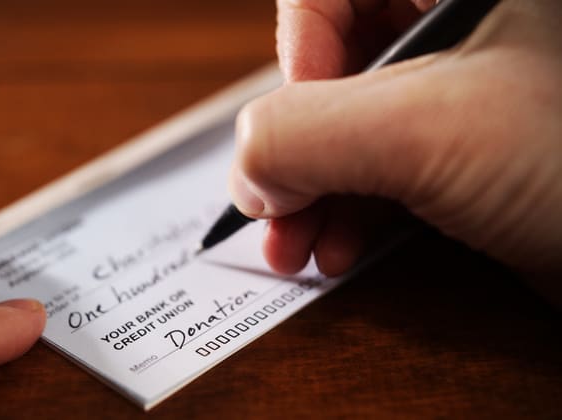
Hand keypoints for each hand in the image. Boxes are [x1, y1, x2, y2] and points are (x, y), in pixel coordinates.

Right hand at [230, 1, 560, 287]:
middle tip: (273, 207)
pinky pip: (378, 168)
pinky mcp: (464, 151)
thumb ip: (305, 132)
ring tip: (298, 246)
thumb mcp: (427, 130)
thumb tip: (247, 163)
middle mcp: (458, 27)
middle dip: (294, 148)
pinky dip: (348, 211)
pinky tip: (339, 247)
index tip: (295, 127)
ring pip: (349, 126)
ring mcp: (462, 92)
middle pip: (332, 66)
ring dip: (310, 191)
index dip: (299, 53)